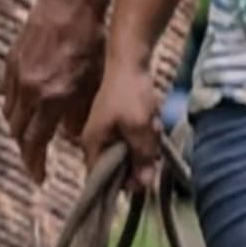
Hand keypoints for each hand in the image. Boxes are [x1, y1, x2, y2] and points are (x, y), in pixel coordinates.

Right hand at [0, 0, 106, 180]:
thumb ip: (80, 114)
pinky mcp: (11, 61)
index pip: (35, 143)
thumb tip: (70, 136)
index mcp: (50, 98)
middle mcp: (29, 90)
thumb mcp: (94, 83)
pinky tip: (26, 108)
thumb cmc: (90, 43)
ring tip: (31, 136)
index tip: (39, 179)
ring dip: (19, 130)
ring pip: (10, 114)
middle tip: (35, 160)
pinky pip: (8, 93)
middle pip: (18, 133)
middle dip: (26, 151)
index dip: (35, 164)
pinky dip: (15, 106)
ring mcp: (17, 75)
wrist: (69, 5)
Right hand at [80, 61, 168, 194]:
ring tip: (152, 127)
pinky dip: (144, 134)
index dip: (122, 183)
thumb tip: (144, 184)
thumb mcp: (139, 128)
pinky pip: (132, 139)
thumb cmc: (130, 94)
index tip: (143, 177)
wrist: (130, 61)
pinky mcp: (117, 123)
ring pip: (128, 153)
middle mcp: (95, 141)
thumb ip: (141, 158)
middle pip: (118, 168)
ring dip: (144, 145)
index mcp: (93, 145)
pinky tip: (152, 120)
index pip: (101, 180)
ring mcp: (106, 131)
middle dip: (138, 160)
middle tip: (152, 144)